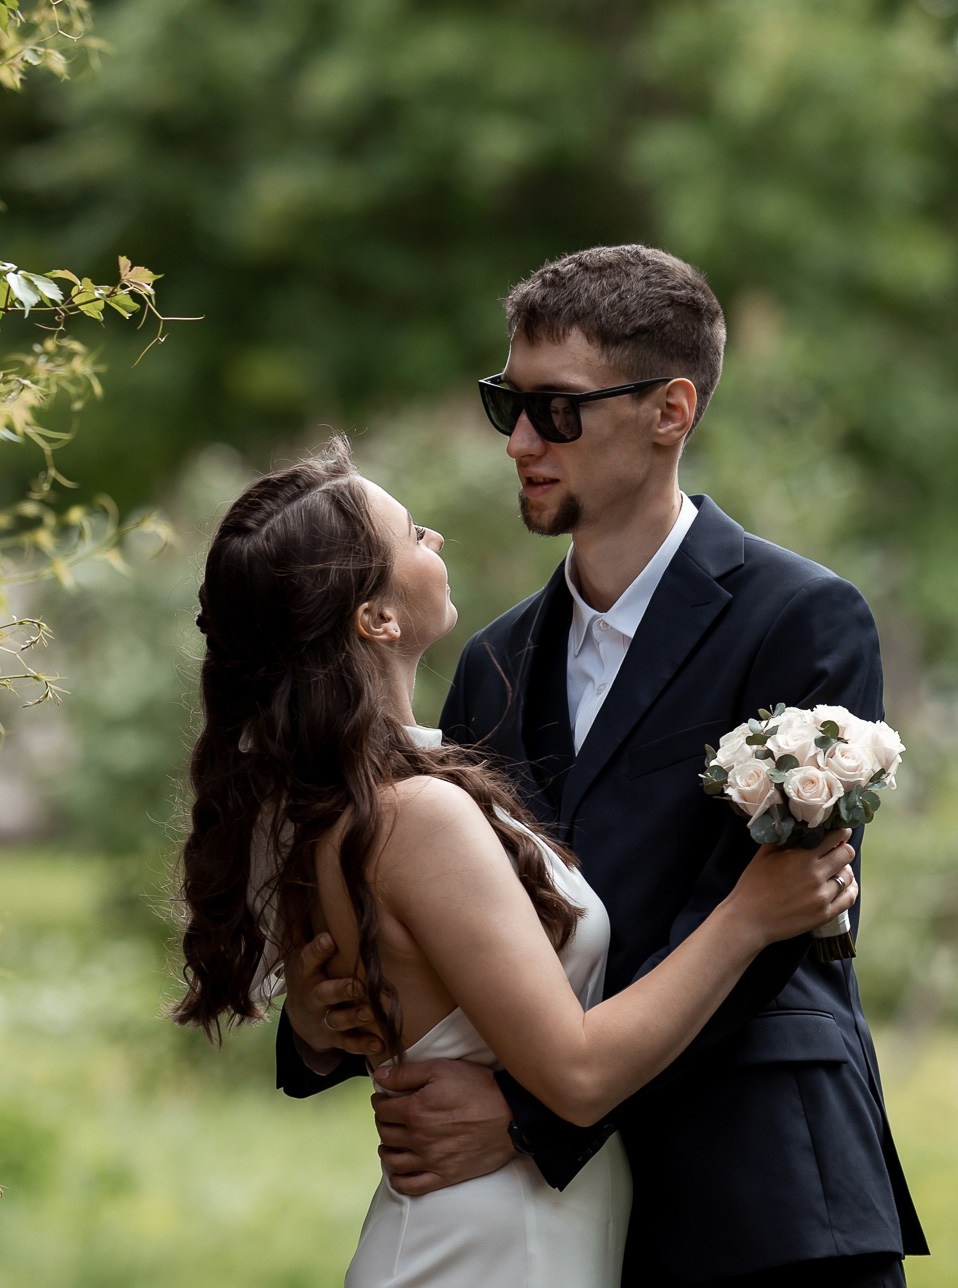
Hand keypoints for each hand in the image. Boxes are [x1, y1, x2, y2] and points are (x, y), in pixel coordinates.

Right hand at [283, 932, 382, 1058]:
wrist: (302, 1021)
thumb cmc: (308, 975)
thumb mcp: (298, 952)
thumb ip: (300, 923)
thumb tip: (295, 883)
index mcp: (305, 972)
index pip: (308, 959)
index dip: (317, 950)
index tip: (329, 939)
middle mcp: (313, 996)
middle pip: (326, 993)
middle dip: (342, 990)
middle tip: (359, 985)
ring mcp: (324, 1019)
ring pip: (340, 1019)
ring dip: (357, 1016)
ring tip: (373, 1013)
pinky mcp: (335, 1038)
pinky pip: (350, 1043)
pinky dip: (364, 1045)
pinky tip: (381, 1043)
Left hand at [371, 1059, 513, 1195]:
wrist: (509, 1115)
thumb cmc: (476, 1087)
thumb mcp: (440, 1069)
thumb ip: (406, 1073)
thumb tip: (379, 1075)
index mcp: (415, 1111)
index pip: (382, 1109)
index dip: (379, 1100)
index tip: (383, 1097)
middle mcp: (418, 1138)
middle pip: (386, 1133)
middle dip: (382, 1122)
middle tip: (388, 1115)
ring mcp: (431, 1160)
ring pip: (393, 1161)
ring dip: (386, 1150)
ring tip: (390, 1141)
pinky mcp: (445, 1176)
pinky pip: (412, 1186)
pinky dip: (398, 1180)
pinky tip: (398, 1170)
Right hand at [733, 829, 857, 948]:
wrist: (748, 919)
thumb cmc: (753, 885)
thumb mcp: (764, 855)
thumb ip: (783, 839)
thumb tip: (797, 824)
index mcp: (802, 858)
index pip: (835, 838)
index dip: (840, 832)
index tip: (840, 832)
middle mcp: (816, 876)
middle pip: (847, 854)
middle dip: (844, 849)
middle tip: (837, 849)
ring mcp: (822, 897)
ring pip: (848, 876)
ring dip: (844, 869)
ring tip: (836, 869)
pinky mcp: (825, 914)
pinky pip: (849, 898)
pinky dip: (850, 889)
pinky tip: (844, 885)